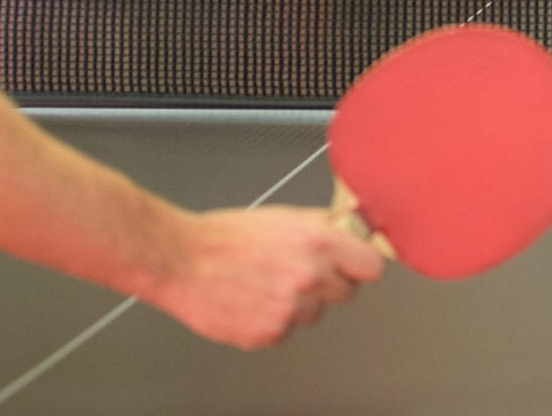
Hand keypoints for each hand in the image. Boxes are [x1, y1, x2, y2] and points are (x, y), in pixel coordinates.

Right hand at [144, 206, 384, 348]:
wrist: (181, 260)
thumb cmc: (226, 236)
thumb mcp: (283, 217)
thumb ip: (323, 225)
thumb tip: (352, 227)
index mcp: (317, 243)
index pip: (370, 267)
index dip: (360, 266)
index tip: (352, 266)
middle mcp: (308, 278)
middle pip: (345, 294)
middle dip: (328, 284)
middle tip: (299, 272)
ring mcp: (289, 310)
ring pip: (313, 314)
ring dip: (298, 304)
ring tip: (266, 283)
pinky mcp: (267, 334)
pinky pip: (285, 332)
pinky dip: (272, 321)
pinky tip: (251, 300)